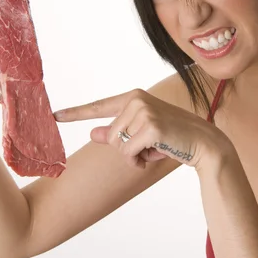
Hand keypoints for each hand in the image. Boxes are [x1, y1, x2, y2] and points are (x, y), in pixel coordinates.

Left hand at [53, 88, 230, 169]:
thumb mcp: (142, 134)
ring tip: (156, 147)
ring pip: (118, 146)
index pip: (98, 106)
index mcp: (132, 97)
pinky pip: (128, 153)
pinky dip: (140, 160)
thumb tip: (91, 134)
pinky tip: (158, 152)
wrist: (203, 142)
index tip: (54, 116)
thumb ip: (117, 132)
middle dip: (126, 148)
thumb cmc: (172, 137)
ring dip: (134, 155)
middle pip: (109, 136)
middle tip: (150, 145)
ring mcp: (143, 111)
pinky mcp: (150, 126)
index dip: (75, 113)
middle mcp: (136, 99)